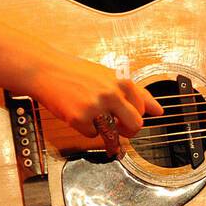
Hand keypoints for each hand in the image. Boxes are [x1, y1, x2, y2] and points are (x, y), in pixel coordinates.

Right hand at [30, 50, 163, 157]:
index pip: (143, 109)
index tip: (127, 116)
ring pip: (113, 133)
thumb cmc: (78, 73)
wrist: (47, 70)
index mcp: (123, 82)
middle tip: (118, 128)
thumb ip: (137, 93)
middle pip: (135, 126)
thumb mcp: (110, 76)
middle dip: (128, 131)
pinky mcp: (79, 119)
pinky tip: (78, 113)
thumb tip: (158, 111)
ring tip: (93, 115)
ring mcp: (96, 107)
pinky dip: (86, 129)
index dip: (135, 115)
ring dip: (105, 130)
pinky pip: (91, 135)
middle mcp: (112, 94)